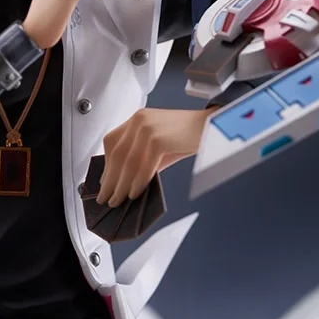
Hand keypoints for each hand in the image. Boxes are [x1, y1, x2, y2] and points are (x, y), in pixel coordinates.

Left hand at [97, 107, 217, 206]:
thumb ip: (144, 157)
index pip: (112, 141)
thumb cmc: (191, 136)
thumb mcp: (162, 145)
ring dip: (120, 185)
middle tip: (105, 197)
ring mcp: (148, 127)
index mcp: (138, 118)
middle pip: (117, 153)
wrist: (215, 127)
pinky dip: (137, 182)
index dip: (106, 164)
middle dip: (110, 179)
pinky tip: (134, 194)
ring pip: (127, 161)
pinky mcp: (158, 138)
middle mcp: (139, 119)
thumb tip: (126, 180)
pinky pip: (143, 165)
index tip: (103, 182)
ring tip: (117, 200)